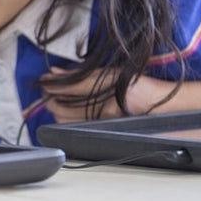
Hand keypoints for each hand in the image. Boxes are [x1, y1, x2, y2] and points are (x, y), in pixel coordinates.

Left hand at [42, 67, 173, 122]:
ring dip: (54, 108)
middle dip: (47, 98)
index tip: (43, 79)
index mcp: (101, 89)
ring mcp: (99, 120)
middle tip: (46, 89)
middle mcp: (99, 108)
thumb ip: (80, 74)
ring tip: (53, 98)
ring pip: (64, 118)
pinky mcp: (100, 127)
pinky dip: (64, 116)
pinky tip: (65, 108)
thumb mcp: (108, 73)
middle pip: (59, 107)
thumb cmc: (137, 85)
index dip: (50, 84)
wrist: (157, 105)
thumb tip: (55, 72)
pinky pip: (74, 124)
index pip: (66, 87)